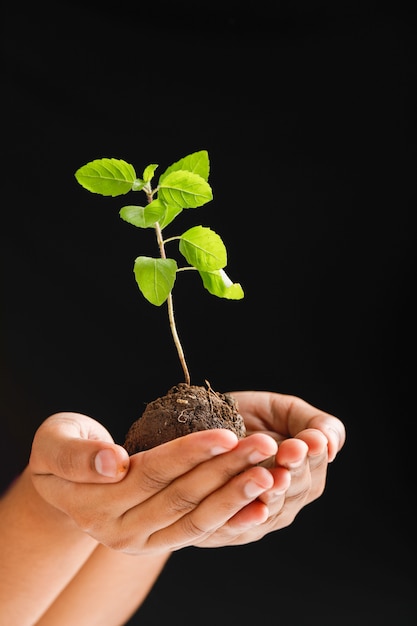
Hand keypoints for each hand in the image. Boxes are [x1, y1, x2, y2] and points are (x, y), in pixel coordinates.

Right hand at [29, 412, 281, 553]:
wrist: (60, 488)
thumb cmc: (60, 453)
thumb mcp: (56, 444)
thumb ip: (78, 455)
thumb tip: (112, 463)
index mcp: (95, 502)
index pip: (151, 472)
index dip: (190, 453)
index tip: (227, 434)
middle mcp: (120, 529)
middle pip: (182, 496)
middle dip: (226, 469)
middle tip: (265, 446)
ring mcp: (141, 541)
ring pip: (196, 517)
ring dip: (236, 495)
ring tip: (271, 472)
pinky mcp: (158, 542)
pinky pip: (200, 532)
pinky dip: (231, 520)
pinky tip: (261, 506)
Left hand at [195, 391, 345, 546]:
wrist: (191, 424)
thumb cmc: (241, 415)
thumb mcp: (281, 410)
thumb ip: (313, 422)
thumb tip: (333, 444)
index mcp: (300, 476)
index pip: (314, 472)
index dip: (312, 457)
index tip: (308, 441)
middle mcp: (281, 502)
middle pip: (296, 491)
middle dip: (294, 471)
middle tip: (291, 451)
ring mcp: (254, 519)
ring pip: (270, 511)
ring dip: (273, 493)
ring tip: (273, 475)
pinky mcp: (222, 530)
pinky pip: (236, 528)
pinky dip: (245, 520)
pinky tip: (254, 508)